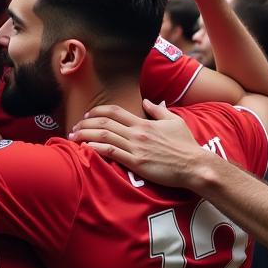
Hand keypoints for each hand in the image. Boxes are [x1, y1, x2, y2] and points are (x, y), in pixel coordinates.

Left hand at [68, 100, 207, 187]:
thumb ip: (158, 111)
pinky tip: (85, 148)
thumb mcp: (174, 121)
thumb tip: (147, 102)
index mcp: (144, 122)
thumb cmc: (186, 145)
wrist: (195, 165)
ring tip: (73, 138)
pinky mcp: (136, 163)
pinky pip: (111, 153)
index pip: (115, 111)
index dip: (97, 111)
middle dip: (85, 124)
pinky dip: (96, 148)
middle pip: (104, 123)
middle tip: (74, 128)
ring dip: (85, 135)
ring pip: (104, 136)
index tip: (87, 116)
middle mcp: (137, 133)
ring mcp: (136, 148)